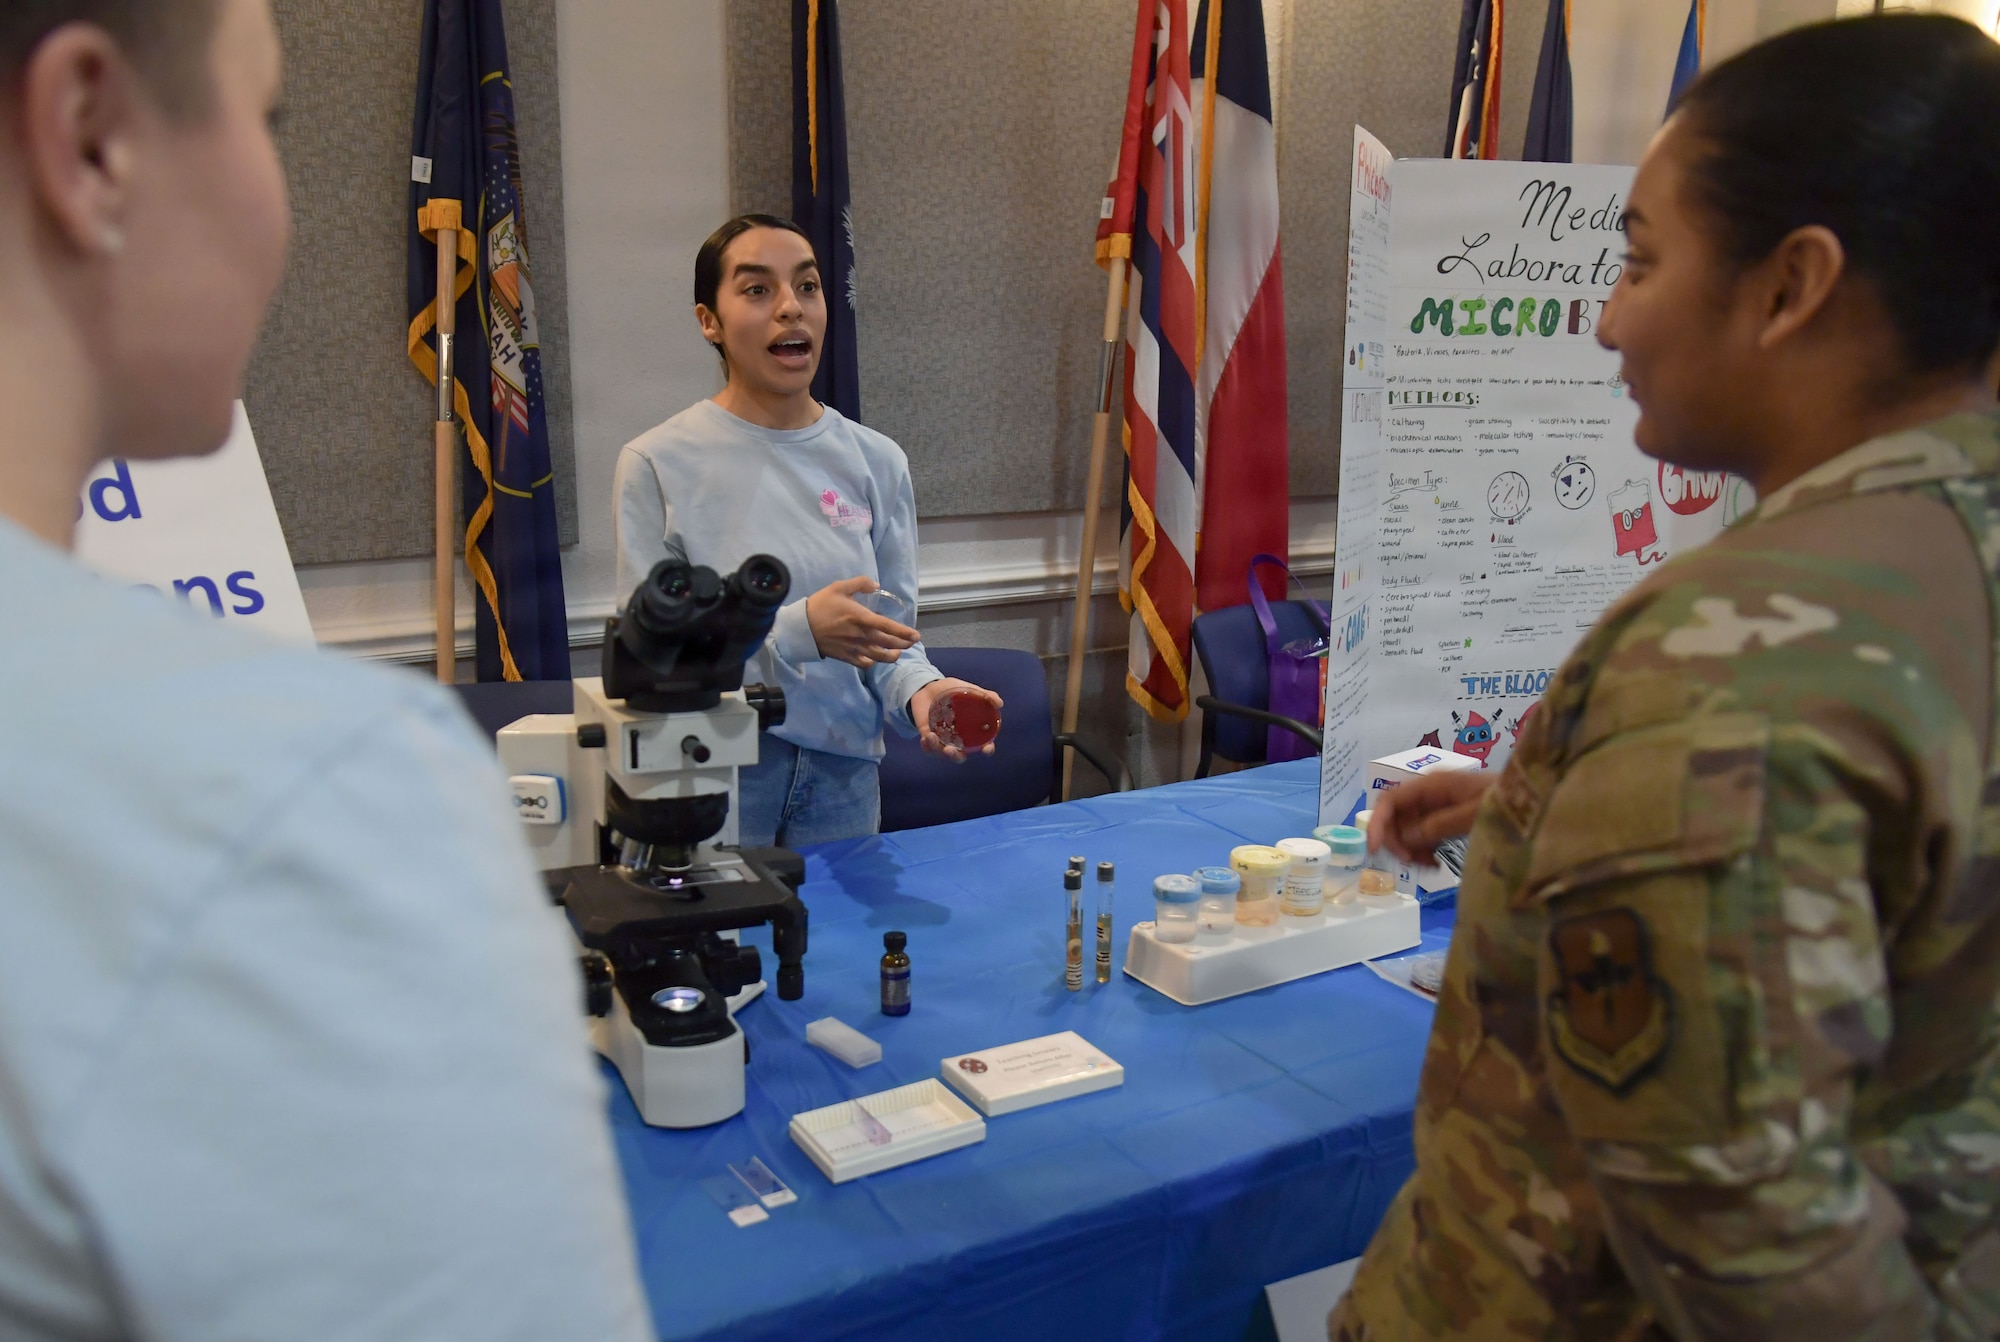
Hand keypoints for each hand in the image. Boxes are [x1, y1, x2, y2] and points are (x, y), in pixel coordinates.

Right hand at [806, 577, 918, 667]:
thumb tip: (876, 584)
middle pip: (888, 644)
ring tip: (897, 652)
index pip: (888, 627)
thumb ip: (859, 583)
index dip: (904, 632)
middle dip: (903, 644)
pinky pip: (864, 664)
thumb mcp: (838, 587)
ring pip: (879, 657)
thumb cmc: (820, 605)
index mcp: (861, 618)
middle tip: (911, 642)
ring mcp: (854, 648)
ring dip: (892, 656)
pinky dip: (873, 662)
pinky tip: (875, 658)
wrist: (801, 627)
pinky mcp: (846, 657)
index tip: (916, 635)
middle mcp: (861, 636)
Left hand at [910, 678, 1003, 762]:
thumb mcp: (969, 690)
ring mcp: (943, 740)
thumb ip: (984, 696)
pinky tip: (925, 738)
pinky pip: (928, 747)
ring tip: (931, 737)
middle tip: (950, 749)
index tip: (986, 749)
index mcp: (972, 732)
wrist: (931, 687)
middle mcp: (958, 740)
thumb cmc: (953, 691)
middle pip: (960, 756)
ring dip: (936, 749)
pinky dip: (926, 746)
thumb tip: (999, 703)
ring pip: (941, 753)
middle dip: (955, 756)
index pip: (983, 745)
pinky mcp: (928, 737)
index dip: (987, 749)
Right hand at [1367, 771, 1494, 863]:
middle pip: (1395, 816)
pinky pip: (1422, 834)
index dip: (1377, 823)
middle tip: (1412, 863)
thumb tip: (1405, 838)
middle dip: (1397, 841)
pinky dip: (1422, 850)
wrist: (1534, 801)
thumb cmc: (1505, 802)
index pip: (1390, 800)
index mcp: (1432, 785)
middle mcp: (1429, 792)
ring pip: (1407, 828)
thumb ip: (1438, 825)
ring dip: (1410, 849)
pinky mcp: (1445, 817)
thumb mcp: (1473, 815)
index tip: (1374, 851)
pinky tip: (1434, 862)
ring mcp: (1436, 805)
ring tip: (1428, 865)